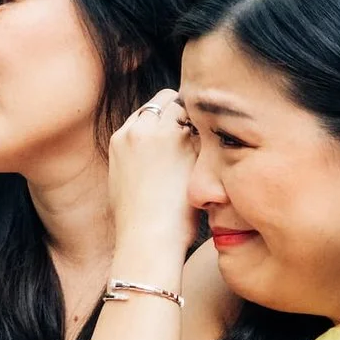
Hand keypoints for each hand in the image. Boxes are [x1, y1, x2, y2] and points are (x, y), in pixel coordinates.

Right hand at [108, 88, 198, 273]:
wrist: (147, 239)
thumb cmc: (138, 221)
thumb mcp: (122, 180)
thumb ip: (135, 157)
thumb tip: (150, 154)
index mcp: (121, 138)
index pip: (148, 111)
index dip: (166, 119)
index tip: (179, 132)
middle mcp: (139, 130)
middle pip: (168, 100)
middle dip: (185, 112)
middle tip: (200, 133)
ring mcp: (163, 134)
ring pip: (188, 108)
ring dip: (199, 121)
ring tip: (209, 144)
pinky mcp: (186, 144)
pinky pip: (205, 127)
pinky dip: (213, 136)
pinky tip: (218, 154)